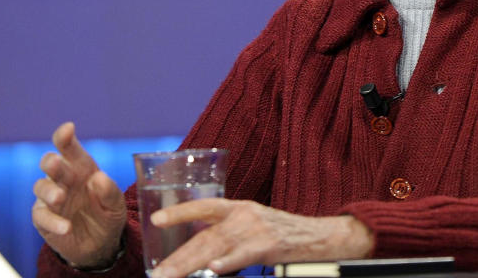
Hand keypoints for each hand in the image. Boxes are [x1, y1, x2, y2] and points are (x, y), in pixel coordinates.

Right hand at [32, 122, 127, 267]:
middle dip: (51, 162)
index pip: (70, 148)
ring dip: (49, 191)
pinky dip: (52, 221)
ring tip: (60, 198)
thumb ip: (109, 191)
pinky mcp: (43, 218)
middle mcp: (64, 179)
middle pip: (50, 163)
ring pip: (40, 187)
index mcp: (81, 167)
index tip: (68, 128)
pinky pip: (42, 216)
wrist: (101, 244)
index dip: (65, 137)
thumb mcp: (116, 204)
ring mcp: (51, 198)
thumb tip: (98, 178)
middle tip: (56, 163)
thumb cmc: (107, 214)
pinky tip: (66, 227)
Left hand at [147, 198, 373, 277]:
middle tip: (158, 274)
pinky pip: (243, 254)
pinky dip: (227, 263)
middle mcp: (245, 214)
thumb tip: (202, 254)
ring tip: (171, 276)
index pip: (205, 206)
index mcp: (240, 207)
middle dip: (179, 256)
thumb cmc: (287, 234)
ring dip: (191, 264)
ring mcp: (257, 228)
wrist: (322, 236)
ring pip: (217, 247)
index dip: (180, 212)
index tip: (155, 220)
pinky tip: (213, 270)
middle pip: (205, 236)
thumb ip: (230, 233)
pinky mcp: (270, 244)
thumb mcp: (256, 225)